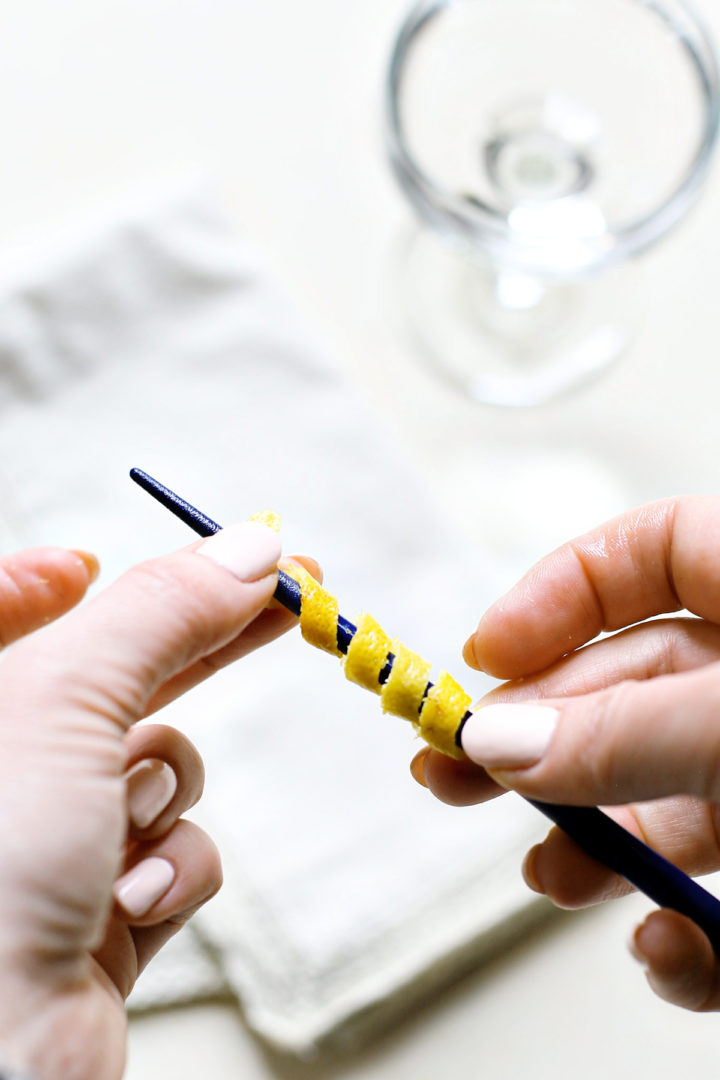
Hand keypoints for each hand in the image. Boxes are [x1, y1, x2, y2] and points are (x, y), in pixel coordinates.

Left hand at [0, 524, 310, 1079]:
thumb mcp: (67, 700)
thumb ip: (162, 611)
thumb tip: (252, 549)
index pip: (1, 615)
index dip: (49, 580)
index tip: (95, 560)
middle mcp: (7, 772)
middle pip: (110, 674)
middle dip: (196, 639)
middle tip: (291, 594)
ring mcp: (51, 846)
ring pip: (159, 770)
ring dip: (164, 793)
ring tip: (128, 825)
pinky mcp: (98, 912)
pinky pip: (174, 853)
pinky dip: (171, 870)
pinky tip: (132, 900)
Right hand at [412, 496, 719, 1011]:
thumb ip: (629, 733)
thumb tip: (499, 744)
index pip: (642, 555)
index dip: (555, 594)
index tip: (483, 652)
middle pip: (625, 687)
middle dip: (541, 741)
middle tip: (455, 776)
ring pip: (660, 790)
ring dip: (600, 842)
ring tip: (554, 877)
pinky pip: (715, 876)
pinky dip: (684, 925)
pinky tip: (666, 943)